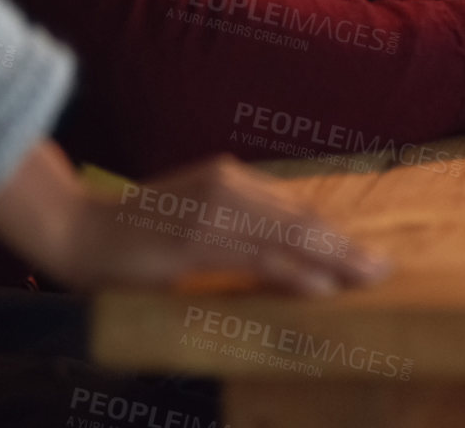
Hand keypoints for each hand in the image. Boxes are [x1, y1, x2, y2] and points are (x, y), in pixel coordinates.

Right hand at [0, 142, 389, 295]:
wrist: (79, 231)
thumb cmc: (136, 232)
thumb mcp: (193, 219)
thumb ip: (233, 227)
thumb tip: (280, 250)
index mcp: (227, 178)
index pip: (293, 208)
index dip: (331, 232)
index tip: (364, 253)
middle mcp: (226, 186)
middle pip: (299, 219)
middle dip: (344, 246)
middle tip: (384, 268)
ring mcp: (212, 213)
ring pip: (286, 238)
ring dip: (332, 260)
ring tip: (368, 278)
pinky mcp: (196, 243)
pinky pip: (256, 259)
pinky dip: (294, 272)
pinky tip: (322, 287)